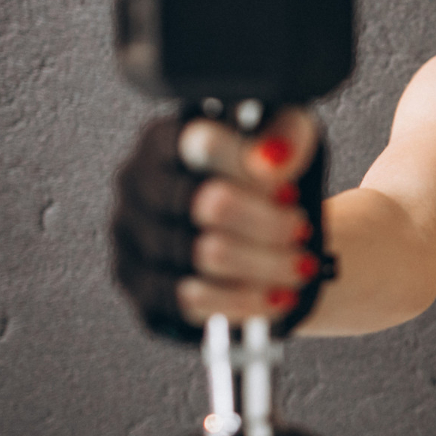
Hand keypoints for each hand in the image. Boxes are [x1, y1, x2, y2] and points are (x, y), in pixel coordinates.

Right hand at [111, 107, 327, 339]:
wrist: (253, 233)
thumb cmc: (265, 179)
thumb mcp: (285, 139)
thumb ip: (285, 134)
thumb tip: (271, 157)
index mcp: (164, 139)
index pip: (203, 143)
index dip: (253, 169)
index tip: (287, 190)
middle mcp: (137, 186)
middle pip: (212, 204)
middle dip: (270, 223)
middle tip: (300, 229)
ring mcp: (134, 241)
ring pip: (209, 256)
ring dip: (268, 264)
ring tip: (300, 264)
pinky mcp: (143, 290)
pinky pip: (195, 302)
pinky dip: (246, 301)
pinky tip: (277, 296)